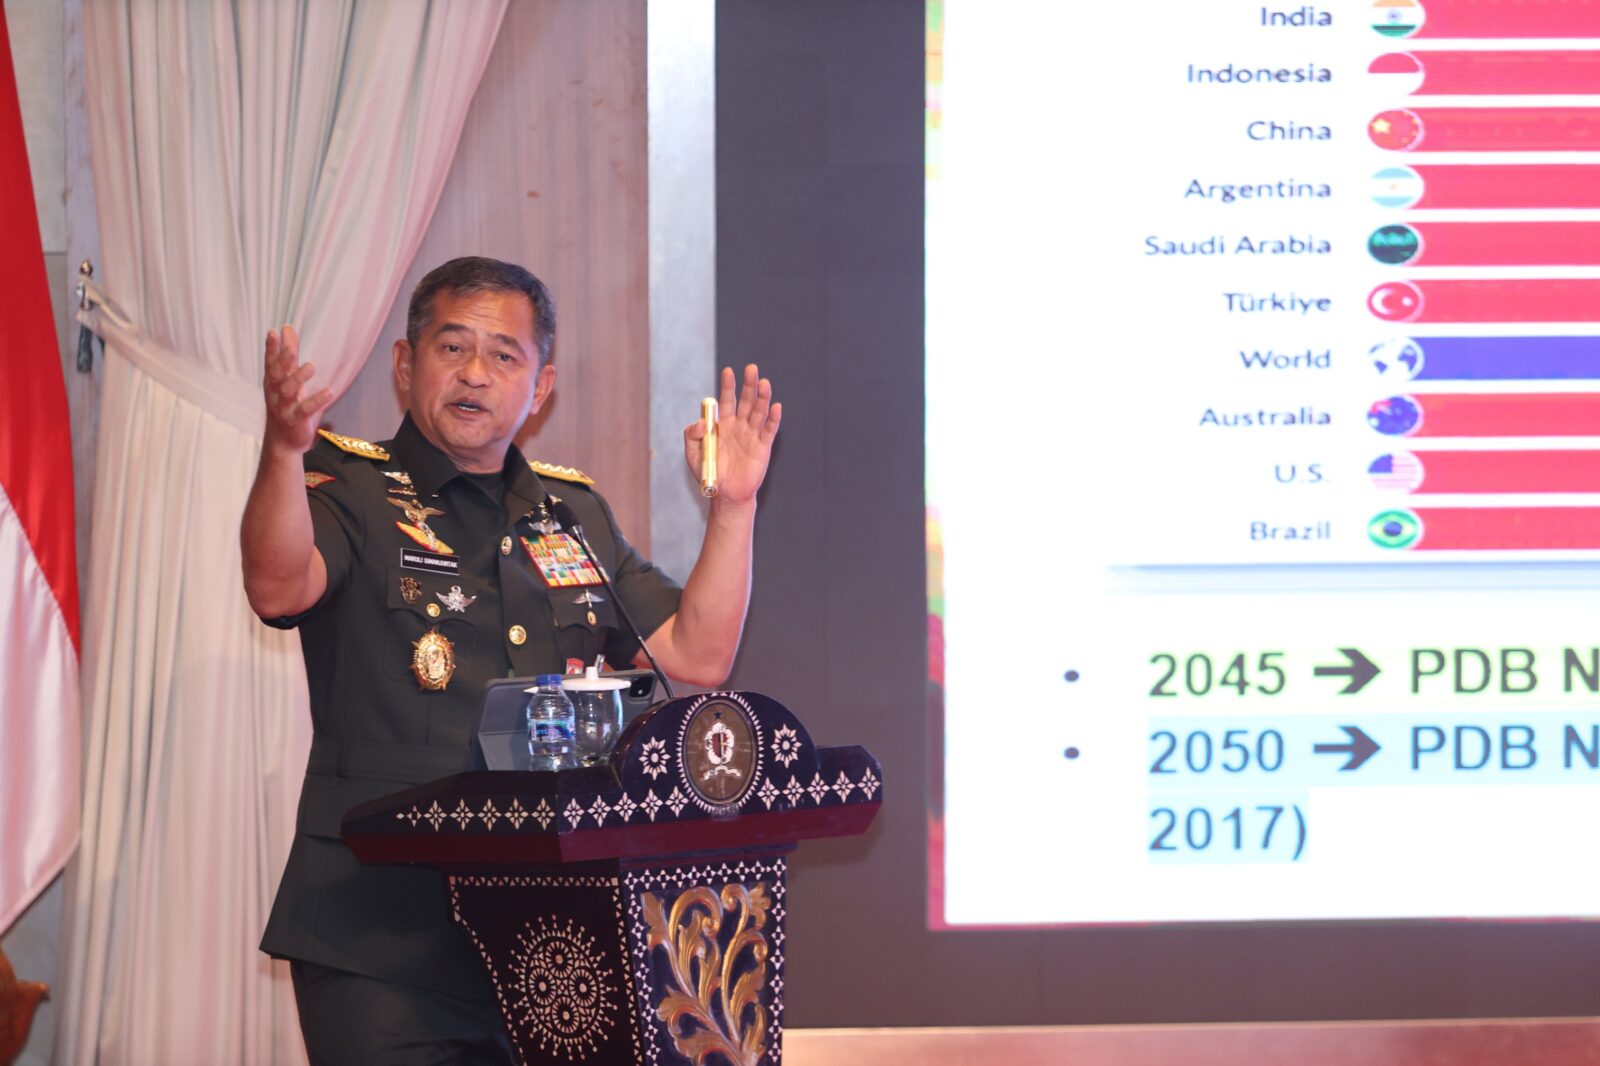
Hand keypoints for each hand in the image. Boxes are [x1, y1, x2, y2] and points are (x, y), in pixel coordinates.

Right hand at [262, 325, 334, 453]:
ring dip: (298, 378)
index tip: (273, 332)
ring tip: (310, 366)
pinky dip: (317, 401)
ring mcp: (284, 408)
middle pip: (277, 375)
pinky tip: (329, 392)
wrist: (281, 441)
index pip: (270, 363)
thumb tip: (287, 329)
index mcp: (272, 382)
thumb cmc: (285, 404)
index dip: (271, 348)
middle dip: (282, 361)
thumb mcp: (286, 378)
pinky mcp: (295, 421)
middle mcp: (275, 393)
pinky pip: (305, 410)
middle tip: (289, 348)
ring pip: (288, 391)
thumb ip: (288, 355)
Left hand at [683, 364, 781, 504]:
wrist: (727, 494)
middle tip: (751, 368)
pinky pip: (769, 430)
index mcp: (722, 424)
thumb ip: (692, 436)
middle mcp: (739, 425)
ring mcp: (752, 434)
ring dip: (762, 397)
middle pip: (746, 401)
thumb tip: (701, 421)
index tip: (728, 371)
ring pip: (759, 412)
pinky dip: (773, 418)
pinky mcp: (763, 446)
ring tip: (764, 383)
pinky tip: (776, 407)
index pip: (726, 400)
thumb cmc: (710, 473)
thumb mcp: (693, 455)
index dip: (727, 386)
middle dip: (748, 385)